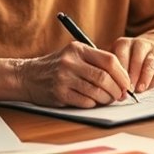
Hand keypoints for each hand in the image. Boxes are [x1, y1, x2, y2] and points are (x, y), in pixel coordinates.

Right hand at [14, 42, 133, 107]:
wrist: (27, 76)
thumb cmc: (56, 66)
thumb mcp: (73, 54)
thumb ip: (94, 61)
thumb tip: (121, 78)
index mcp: (78, 49)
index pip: (109, 60)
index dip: (122, 74)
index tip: (126, 83)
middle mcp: (71, 62)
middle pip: (104, 77)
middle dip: (117, 89)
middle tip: (120, 95)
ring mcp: (64, 78)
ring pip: (96, 91)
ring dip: (106, 98)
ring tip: (108, 99)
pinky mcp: (59, 94)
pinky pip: (85, 101)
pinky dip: (93, 103)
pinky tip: (93, 101)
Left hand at [111, 34, 153, 93]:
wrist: (153, 48)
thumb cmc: (130, 59)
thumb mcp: (119, 60)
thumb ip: (115, 73)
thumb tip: (115, 92)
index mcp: (123, 43)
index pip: (120, 57)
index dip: (118, 73)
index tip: (117, 86)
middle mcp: (139, 43)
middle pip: (135, 60)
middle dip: (132, 77)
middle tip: (128, 90)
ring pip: (149, 63)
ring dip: (144, 78)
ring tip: (139, 89)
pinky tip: (149, 87)